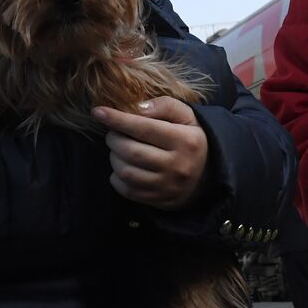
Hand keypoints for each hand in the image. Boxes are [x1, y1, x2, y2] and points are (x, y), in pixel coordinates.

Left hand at [94, 97, 210, 209]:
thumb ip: (165, 106)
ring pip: (126, 172)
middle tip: (114, 133)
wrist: (209, 177)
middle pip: (131, 151)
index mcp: (186, 141)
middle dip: (114, 139)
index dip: (118, 119)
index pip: (145, 128)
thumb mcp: (188, 117)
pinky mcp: (159, 200)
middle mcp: (177, 166)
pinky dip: (117, 177)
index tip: (99, 112)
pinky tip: (123, 167)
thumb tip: (137, 108)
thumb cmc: (192, 140)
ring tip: (119, 149)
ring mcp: (167, 186)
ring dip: (114, 157)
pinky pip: (126, 190)